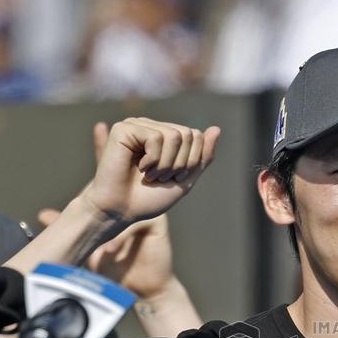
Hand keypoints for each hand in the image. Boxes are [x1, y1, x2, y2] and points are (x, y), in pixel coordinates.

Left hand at [39, 205, 175, 299]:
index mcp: (116, 209)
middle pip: (112, 198)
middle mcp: (131, 207)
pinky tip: (113, 250)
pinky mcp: (158, 223)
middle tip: (83, 228)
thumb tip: (42, 214)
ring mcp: (145, 213)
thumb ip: (70, 232)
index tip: (73, 219)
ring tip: (99, 246)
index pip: (98, 195)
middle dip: (97, 211)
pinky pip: (140, 221)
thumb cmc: (117, 271)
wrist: (144, 291)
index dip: (85, 202)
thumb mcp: (89, 250)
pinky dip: (124, 235)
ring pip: (124, 208)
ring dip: (110, 225)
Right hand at [79, 117, 219, 226]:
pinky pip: (156, 138)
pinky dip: (153, 160)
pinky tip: (139, 168)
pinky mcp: (124, 129)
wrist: (121, 211)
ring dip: (166, 164)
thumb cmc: (148, 199)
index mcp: (165, 136)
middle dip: (180, 164)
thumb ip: (201, 156)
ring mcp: (137, 126)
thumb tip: (216, 129)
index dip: (191, 163)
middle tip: (160, 178)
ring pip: (175, 135)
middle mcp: (151, 127)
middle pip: (188, 134)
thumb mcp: (185, 179)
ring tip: (149, 174)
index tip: (172, 178)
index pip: (196, 137)